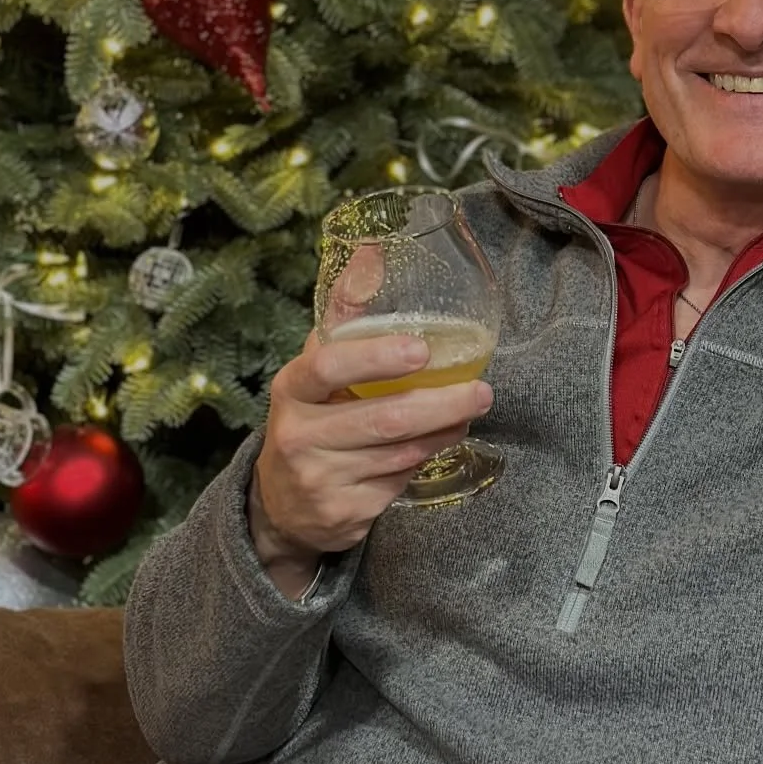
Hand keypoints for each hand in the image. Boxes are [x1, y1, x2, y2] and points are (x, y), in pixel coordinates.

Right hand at [250, 328, 493, 593]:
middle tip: (481, 391)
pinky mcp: (344, 513)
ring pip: (401, 453)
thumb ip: (346, 312)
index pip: (329, 365)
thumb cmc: (312, 416)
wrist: (281, 504)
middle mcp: (299, 435)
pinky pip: (399, 483)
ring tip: (468, 412)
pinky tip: (438, 444)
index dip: (377, 357)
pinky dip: (425, 460)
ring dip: (444, 431)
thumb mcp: (316, 366)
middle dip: (441, 404)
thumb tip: (374, 250)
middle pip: (383, 418)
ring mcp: (320, 479)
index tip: (423, 350)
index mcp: (292, 388)